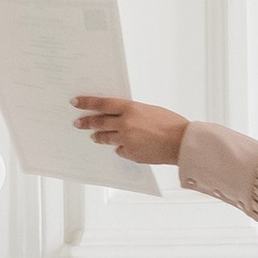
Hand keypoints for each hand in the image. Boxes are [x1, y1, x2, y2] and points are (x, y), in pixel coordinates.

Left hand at [70, 97, 188, 165]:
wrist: (181, 143)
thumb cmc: (171, 123)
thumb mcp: (149, 110)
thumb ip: (132, 113)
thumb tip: (120, 116)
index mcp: (130, 108)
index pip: (102, 103)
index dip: (87, 102)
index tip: (75, 102)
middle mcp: (125, 124)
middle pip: (99, 122)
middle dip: (86, 123)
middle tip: (77, 123)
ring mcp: (126, 140)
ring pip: (106, 138)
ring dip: (99, 137)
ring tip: (94, 137)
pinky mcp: (130, 154)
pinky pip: (120, 150)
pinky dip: (121, 148)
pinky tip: (124, 147)